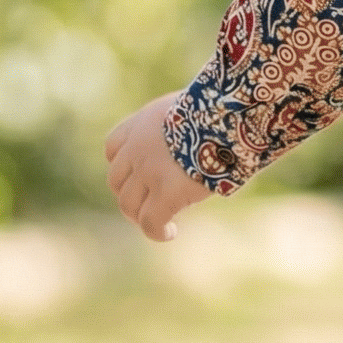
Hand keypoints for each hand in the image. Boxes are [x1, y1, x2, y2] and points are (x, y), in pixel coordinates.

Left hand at [104, 91, 209, 241]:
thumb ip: (181, 124)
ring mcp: (148, 173)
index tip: (138, 176)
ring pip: (128, 204)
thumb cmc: (224, 110)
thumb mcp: (190, 109)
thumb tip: (200, 137)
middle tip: (148, 206)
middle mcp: (137, 149)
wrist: (229, 116)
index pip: (113, 149)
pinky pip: (151, 222)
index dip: (123, 166)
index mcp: (142, 124)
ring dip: (140, 216)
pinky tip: (169, 233)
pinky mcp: (167, 193)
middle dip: (130, 195)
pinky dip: (157, 231)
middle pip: (116, 180)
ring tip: (161, 224)